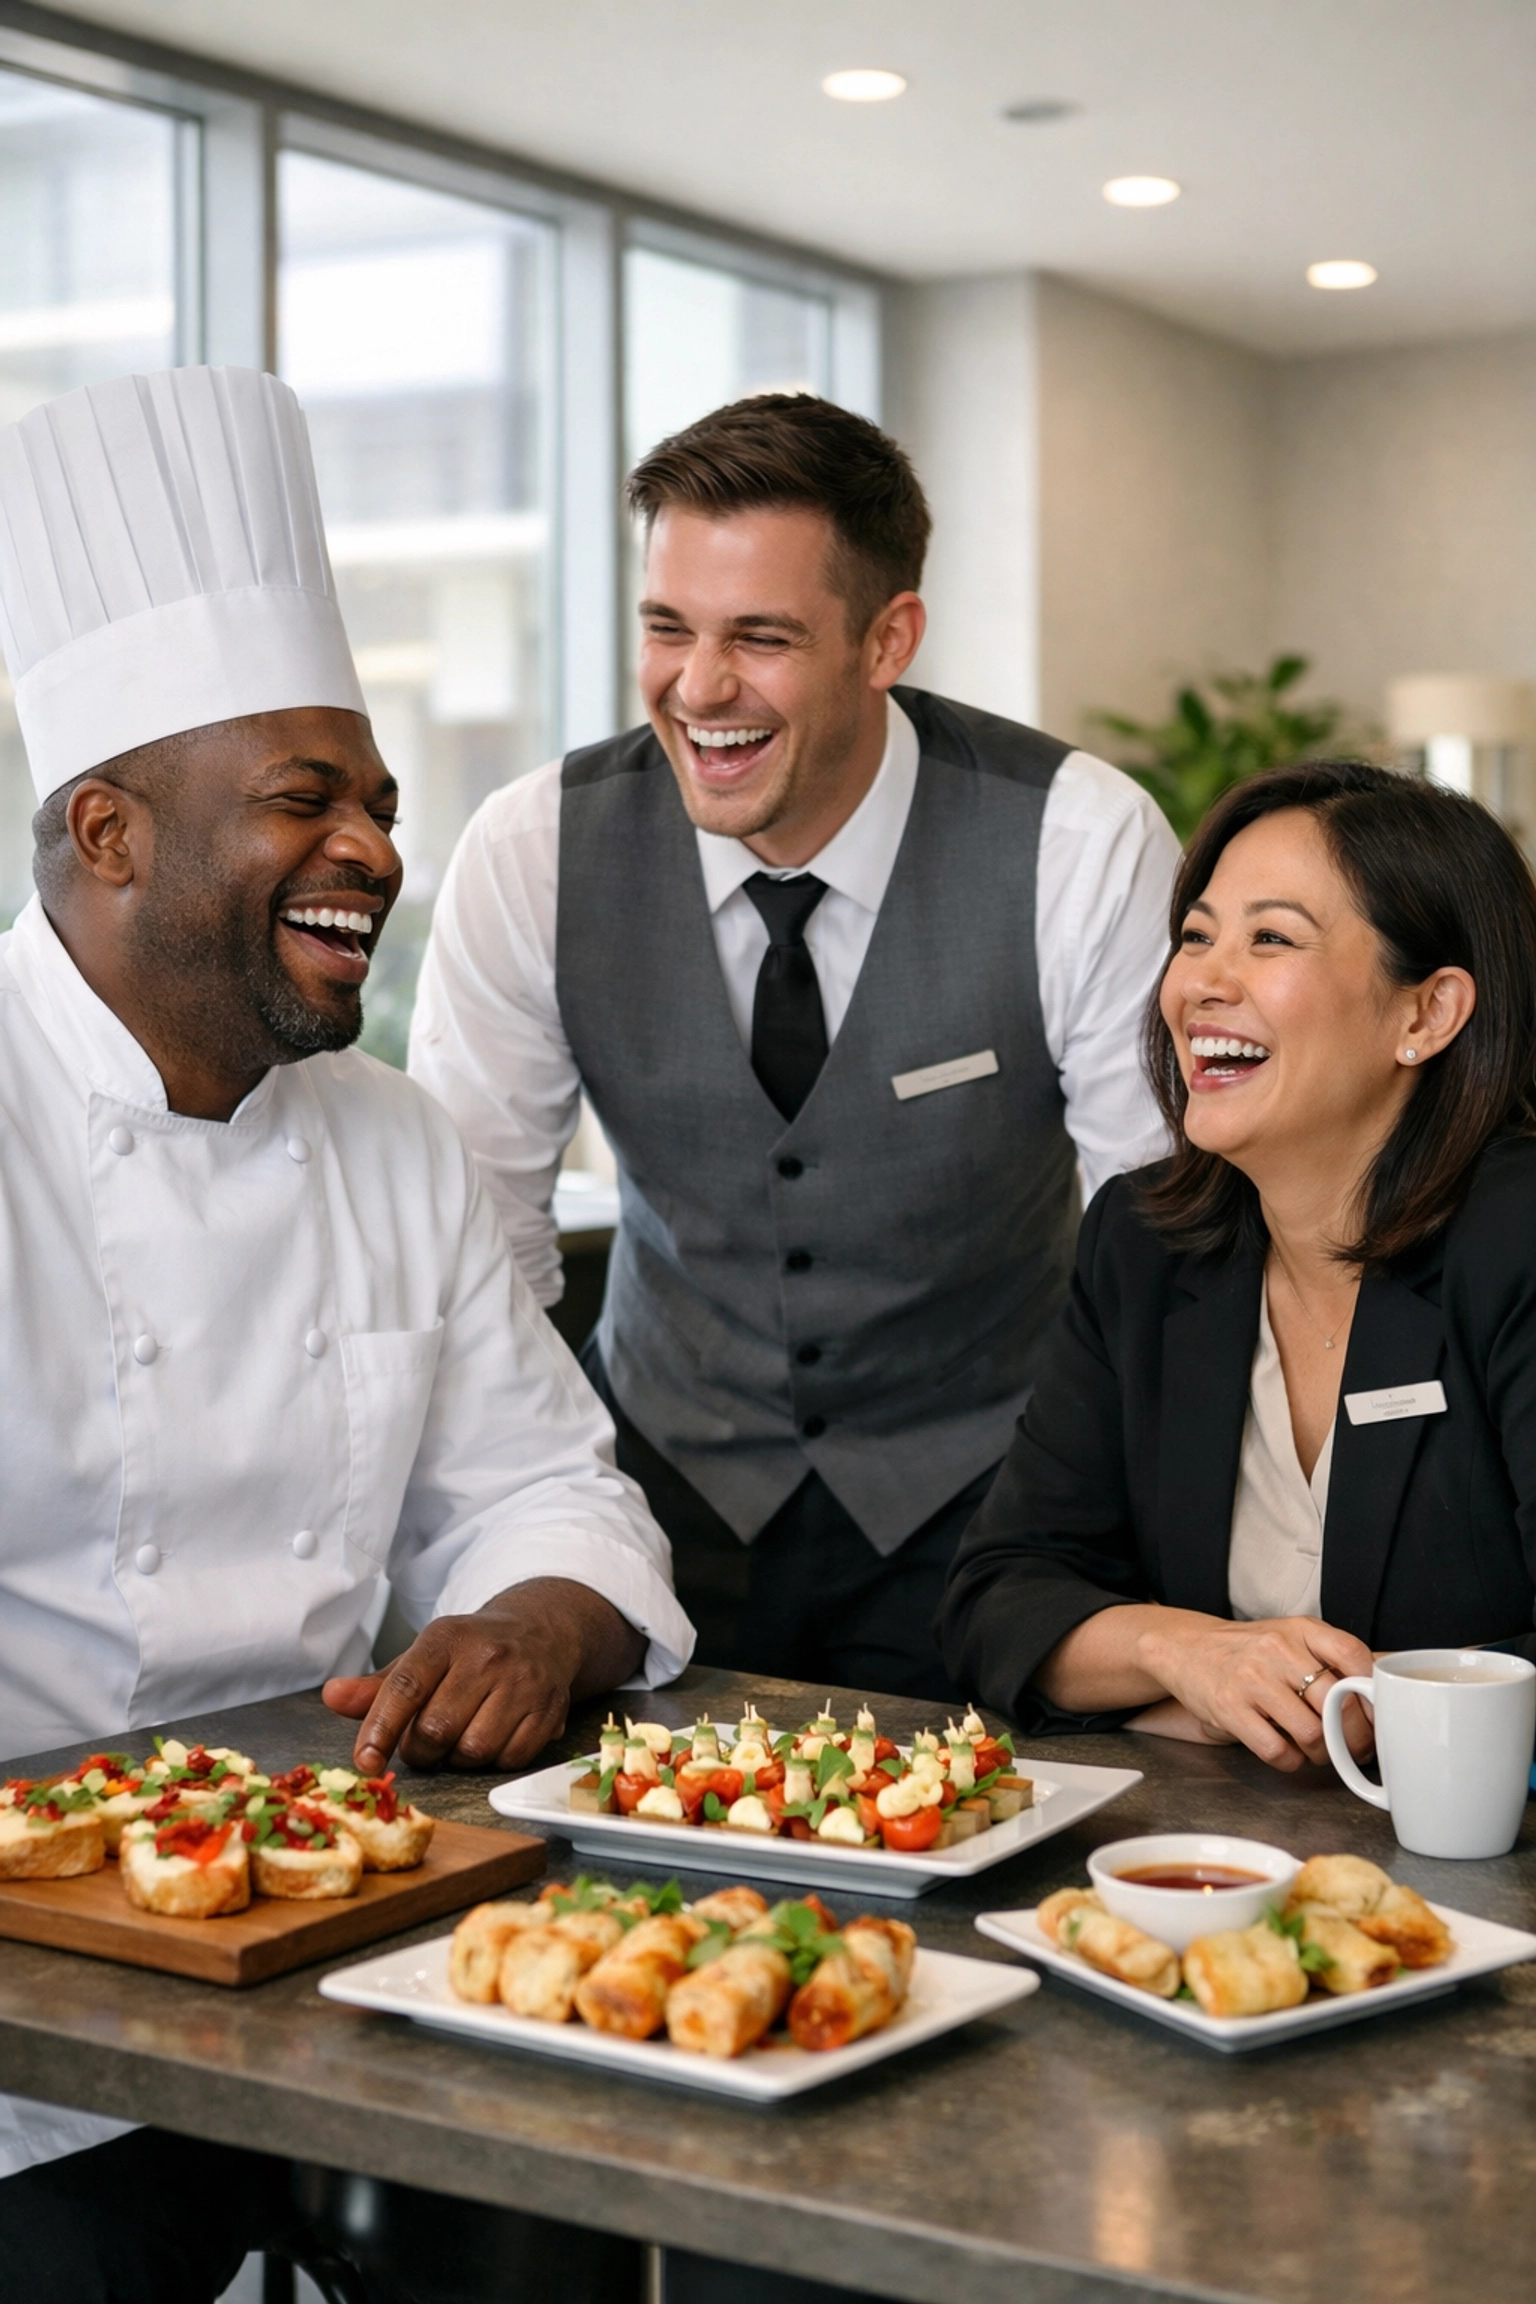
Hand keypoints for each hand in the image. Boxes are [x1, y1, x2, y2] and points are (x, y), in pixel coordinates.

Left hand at [321, 1576, 644, 1773]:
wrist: (541, 1631)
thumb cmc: (470, 1652)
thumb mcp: (423, 1656)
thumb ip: (378, 1686)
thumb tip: (332, 1696)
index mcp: (446, 1637)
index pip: (404, 1688)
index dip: (379, 1729)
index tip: (365, 1761)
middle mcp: (487, 1655)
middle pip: (436, 1729)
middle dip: (421, 1750)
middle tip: (424, 1743)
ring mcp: (523, 1681)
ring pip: (474, 1750)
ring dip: (458, 1758)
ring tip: (460, 1737)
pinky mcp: (550, 1709)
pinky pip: (510, 1759)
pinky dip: (495, 1761)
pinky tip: (494, 1738)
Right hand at [1135, 1613, 1374, 1772]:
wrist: (1187, 1647)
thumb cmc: (1250, 1649)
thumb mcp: (1292, 1637)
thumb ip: (1331, 1658)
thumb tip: (1383, 1692)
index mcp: (1300, 1629)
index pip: (1353, 1656)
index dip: (1373, 1693)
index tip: (1379, 1715)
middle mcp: (1277, 1650)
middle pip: (1338, 1704)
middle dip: (1354, 1737)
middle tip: (1354, 1748)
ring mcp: (1251, 1679)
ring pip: (1312, 1733)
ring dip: (1322, 1753)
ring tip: (1318, 1750)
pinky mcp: (1229, 1709)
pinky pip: (1278, 1751)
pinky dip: (1291, 1761)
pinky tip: (1289, 1751)